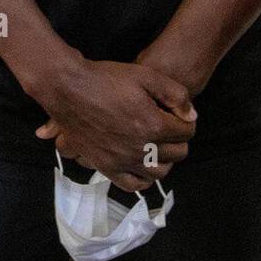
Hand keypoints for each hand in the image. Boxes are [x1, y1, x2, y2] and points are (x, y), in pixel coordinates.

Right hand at [36, 59, 196, 190]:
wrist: (68, 87)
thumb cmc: (106, 78)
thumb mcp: (145, 75)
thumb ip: (175, 95)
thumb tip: (191, 117)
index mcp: (153, 125)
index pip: (186, 132)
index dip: (185, 120)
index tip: (176, 113)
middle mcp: (141, 148)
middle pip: (176, 153)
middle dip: (178, 139)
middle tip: (169, 127)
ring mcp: (123, 161)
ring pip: (158, 171)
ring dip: (165, 159)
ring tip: (158, 144)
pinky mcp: (106, 167)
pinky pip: (132, 184)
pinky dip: (143, 179)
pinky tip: (142, 165)